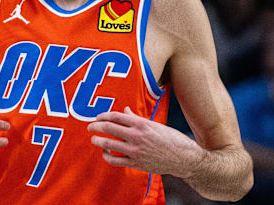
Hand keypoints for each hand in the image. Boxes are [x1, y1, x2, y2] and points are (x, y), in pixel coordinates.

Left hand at [87, 107, 203, 177]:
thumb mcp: (154, 124)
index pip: (115, 116)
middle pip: (108, 128)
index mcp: (142, 123)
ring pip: (108, 143)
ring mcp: (135, 150)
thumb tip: (124, 110)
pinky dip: (106, 155)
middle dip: (95, 126)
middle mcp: (136, 135)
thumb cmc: (171, 138)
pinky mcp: (135, 163)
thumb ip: (136, 118)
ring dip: (97, 140)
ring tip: (94, 139)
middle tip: (90, 127)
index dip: (103, 116)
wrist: (184, 158)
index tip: (98, 117)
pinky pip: (114, 160)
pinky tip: (106, 152)